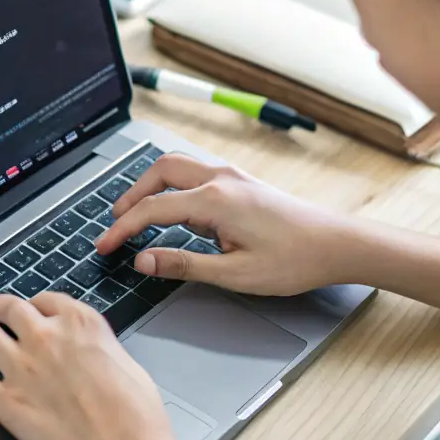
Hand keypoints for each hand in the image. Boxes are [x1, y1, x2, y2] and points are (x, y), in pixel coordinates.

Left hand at [0, 292, 186, 439]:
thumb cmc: (137, 414)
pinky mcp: (5, 401)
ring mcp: (21, 366)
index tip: (34, 309)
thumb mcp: (127, 363)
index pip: (48, 300)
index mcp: (80, 322)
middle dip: (0, 307)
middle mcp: (46, 336)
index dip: (37, 304)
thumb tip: (91, 354)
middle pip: (10, 308)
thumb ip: (99, 349)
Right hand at [98, 152, 353, 295]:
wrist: (336, 244)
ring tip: (137, 214)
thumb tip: (143, 260)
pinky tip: (173, 210)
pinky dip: (173, 186)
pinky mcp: (240, 181)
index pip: (152, 209)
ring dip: (151, 186)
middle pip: (159, 171)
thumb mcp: (234, 274)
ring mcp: (232, 176)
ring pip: (177, 166)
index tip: (104, 245)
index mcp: (215, 200)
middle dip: (131, 195)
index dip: (122, 228)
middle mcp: (221, 179)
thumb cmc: (294, 260)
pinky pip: (195, 172)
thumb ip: (183, 265)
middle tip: (116, 222)